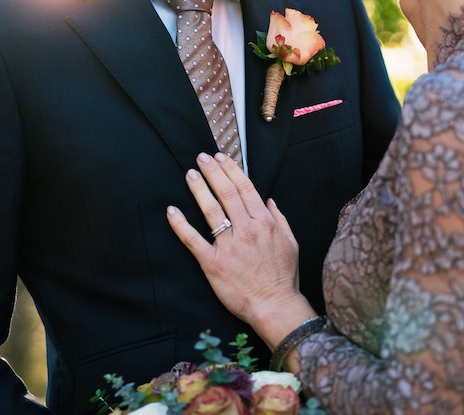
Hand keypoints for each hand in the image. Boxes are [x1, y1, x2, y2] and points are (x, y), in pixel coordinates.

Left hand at [166, 153, 314, 343]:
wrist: (275, 306)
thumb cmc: (283, 276)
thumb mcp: (291, 243)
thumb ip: (280, 219)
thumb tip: (268, 200)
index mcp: (264, 223)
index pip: (245, 188)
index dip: (231, 170)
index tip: (221, 157)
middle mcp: (246, 230)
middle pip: (226, 194)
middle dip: (213, 172)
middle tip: (201, 158)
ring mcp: (229, 246)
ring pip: (211, 211)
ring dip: (199, 190)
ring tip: (190, 175)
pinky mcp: (213, 263)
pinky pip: (193, 240)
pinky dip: (181, 224)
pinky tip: (172, 211)